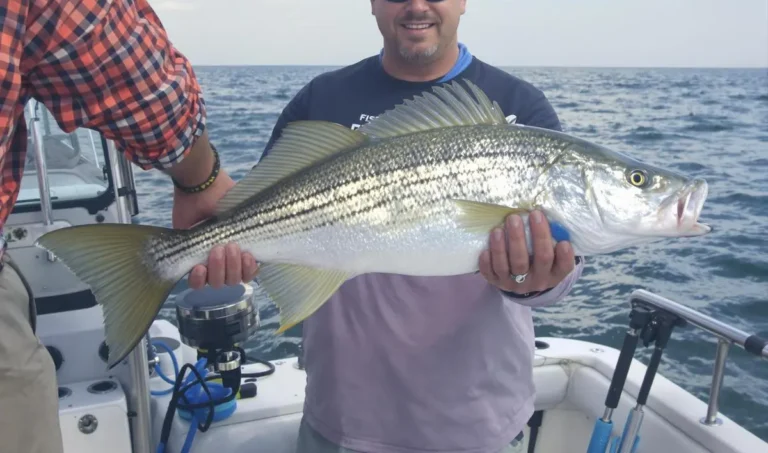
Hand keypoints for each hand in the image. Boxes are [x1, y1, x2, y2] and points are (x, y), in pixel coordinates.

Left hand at [172, 169, 258, 288]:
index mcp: (241, 250)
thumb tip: (270, 235)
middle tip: (229, 246)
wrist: (202, 188)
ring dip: (218, 269)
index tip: (246, 255)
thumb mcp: (246, 212)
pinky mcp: (189, 261)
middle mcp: (225, 259)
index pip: (248, 273)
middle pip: (233, 280)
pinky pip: (196, 283)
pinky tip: (199, 267)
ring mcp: (207, 262)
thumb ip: (256, 226)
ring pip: (217, 282)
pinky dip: (199, 278)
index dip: (248, 270)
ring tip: (215, 249)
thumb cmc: (225, 197)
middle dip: (233, 266)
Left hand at [478, 210, 574, 293]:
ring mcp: (516, 283)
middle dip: (537, 236)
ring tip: (499, 229)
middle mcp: (537, 281)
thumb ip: (551, 238)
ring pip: (512, 266)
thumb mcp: (549, 254)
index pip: (564, 266)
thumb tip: (547, 212)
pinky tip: (485, 249)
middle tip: (531, 215)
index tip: (563, 241)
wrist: (518, 282)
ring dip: (505, 247)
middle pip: (540, 260)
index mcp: (554, 274)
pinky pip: (491, 274)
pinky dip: (487, 262)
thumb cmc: (536, 259)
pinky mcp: (498, 282)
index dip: (565, 256)